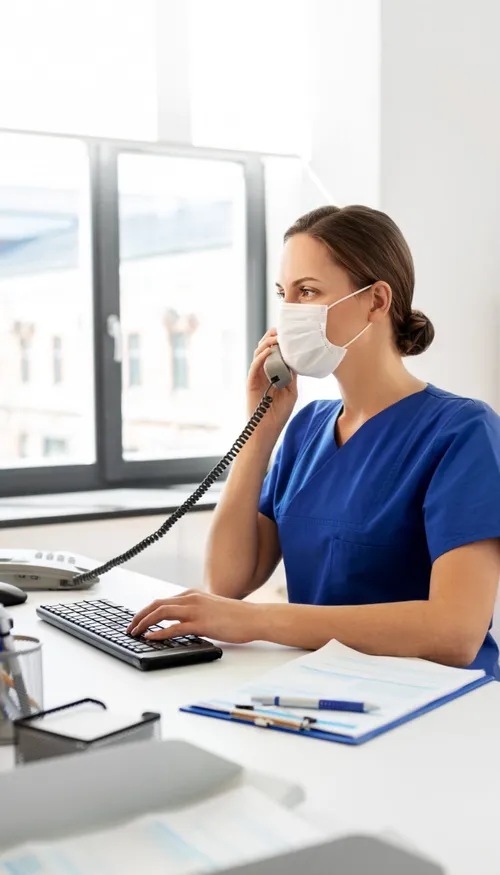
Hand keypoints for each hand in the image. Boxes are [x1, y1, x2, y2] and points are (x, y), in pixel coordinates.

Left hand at [127, 590, 260, 643]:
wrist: (254, 617)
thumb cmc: (237, 616)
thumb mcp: (211, 609)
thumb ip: (195, 612)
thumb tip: (181, 623)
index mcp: (193, 595)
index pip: (162, 601)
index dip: (146, 611)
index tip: (137, 621)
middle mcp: (192, 599)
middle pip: (157, 604)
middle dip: (139, 616)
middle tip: (130, 628)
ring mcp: (196, 610)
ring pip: (161, 612)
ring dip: (144, 623)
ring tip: (135, 632)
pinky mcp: (202, 623)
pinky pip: (174, 627)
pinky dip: (159, 632)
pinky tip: (150, 637)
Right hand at [248, 329, 297, 433]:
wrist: (267, 430)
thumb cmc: (279, 414)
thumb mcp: (291, 391)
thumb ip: (292, 376)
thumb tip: (297, 360)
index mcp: (272, 373)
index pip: (275, 351)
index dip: (279, 341)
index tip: (289, 332)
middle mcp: (263, 372)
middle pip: (264, 348)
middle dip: (272, 337)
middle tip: (282, 330)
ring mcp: (256, 376)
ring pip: (258, 354)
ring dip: (266, 343)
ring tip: (277, 338)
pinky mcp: (250, 382)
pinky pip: (254, 366)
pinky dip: (261, 357)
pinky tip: (269, 351)